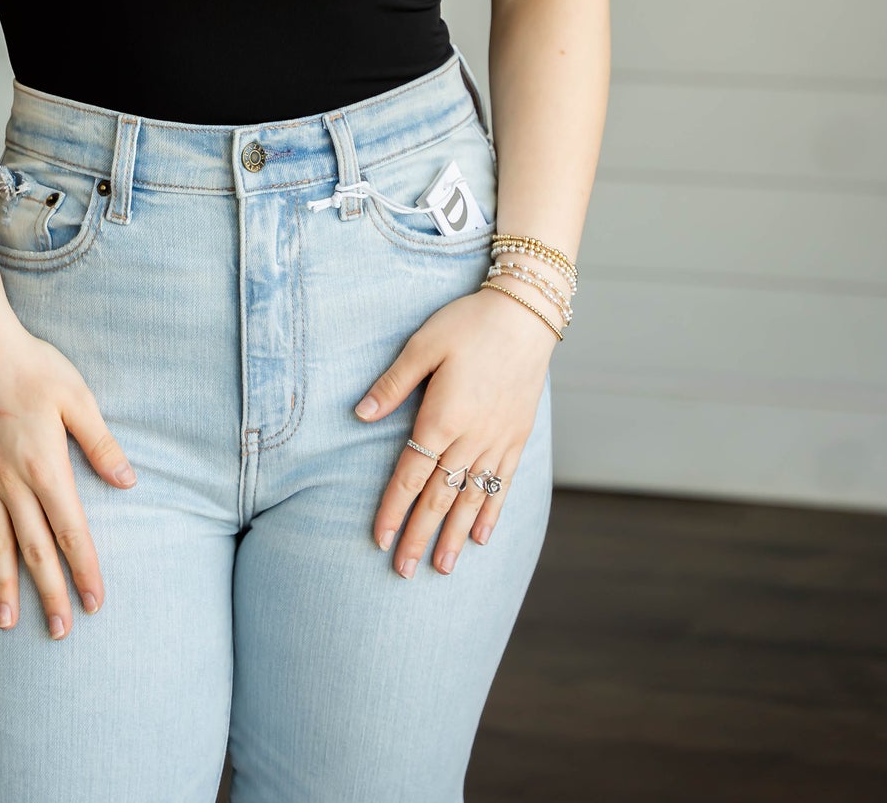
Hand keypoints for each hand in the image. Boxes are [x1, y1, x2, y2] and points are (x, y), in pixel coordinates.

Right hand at [0, 318, 137, 638]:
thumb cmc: (34, 368)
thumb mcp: (77, 398)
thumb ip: (100, 443)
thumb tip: (128, 481)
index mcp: (45, 467)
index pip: (70, 531)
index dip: (84, 570)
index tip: (95, 604)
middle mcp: (12, 483)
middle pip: (34, 549)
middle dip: (49, 593)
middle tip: (60, 632)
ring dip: (5, 586)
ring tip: (7, 624)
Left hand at [354, 284, 553, 576]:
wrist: (525, 315)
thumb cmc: (468, 323)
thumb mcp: (423, 344)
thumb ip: (393, 384)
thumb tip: (360, 414)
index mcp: (442, 417)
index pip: (410, 475)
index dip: (393, 510)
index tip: (378, 540)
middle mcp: (470, 438)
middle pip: (439, 498)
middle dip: (420, 536)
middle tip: (404, 572)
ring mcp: (497, 441)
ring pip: (471, 499)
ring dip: (455, 536)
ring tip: (442, 568)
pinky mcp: (517, 438)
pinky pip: (502, 483)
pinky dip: (491, 512)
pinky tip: (482, 537)